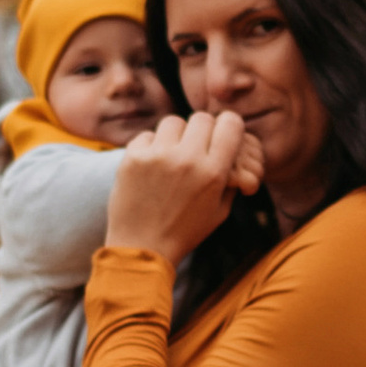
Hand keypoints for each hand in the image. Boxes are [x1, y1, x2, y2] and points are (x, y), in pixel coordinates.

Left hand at [106, 111, 251, 262]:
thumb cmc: (185, 232)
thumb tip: (233, 148)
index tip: (223, 134)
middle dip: (202, 129)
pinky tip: (151, 165)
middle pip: (202, 118)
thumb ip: (230, 177)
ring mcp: (157, 156)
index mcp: (214, 172)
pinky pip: (147, 135)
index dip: (229, 126)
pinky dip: (151, 146)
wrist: (142, 248)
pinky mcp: (132, 157)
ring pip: (173, 122)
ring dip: (176, 135)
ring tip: (172, 155)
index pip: (230, 123)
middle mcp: (187, 159)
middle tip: (196, 145)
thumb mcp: (219, 210)